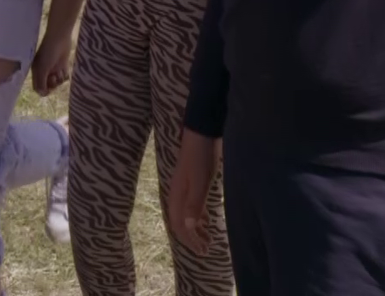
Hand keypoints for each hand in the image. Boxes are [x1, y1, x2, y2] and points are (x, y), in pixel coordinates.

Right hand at [31, 29, 74, 94]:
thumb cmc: (48, 51)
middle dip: (52, 85)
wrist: (60, 38)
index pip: (38, 87)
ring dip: (59, 80)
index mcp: (37, 71)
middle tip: (54, 77)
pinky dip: (65, 76)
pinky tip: (65, 70)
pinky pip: (64, 77)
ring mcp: (53, 68)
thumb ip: (41, 82)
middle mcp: (44, 71)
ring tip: (60, 72)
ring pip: (57, 82)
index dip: (43, 90)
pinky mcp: (62, 65)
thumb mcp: (43, 68)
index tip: (49, 89)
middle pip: (48, 86)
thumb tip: (41, 94)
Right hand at [168, 129, 219, 255]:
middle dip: (191, 238)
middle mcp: (178, 194)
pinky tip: (207, 221)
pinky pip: (192, 207)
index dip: (190, 241)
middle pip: (180, 223)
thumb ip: (194, 203)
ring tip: (207, 239)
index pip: (179, 225)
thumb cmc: (202, 156)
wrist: (203, 132)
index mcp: (177, 196)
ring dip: (195, 230)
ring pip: (186, 215)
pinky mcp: (193, 182)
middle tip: (206, 250)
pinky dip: (198, 218)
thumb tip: (187, 226)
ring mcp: (184, 188)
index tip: (203, 252)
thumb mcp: (200, 181)